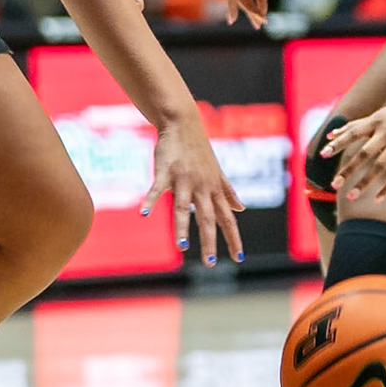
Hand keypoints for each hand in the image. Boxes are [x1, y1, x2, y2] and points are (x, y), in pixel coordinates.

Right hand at [142, 119, 243, 264]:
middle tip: (210, 263)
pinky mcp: (165, 171)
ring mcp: (184, 179)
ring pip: (184, 206)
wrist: (183, 123)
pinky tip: (144, 213)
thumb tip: (241, 208)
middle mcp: (202, 187)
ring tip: (182, 247)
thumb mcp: (217, 172)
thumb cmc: (199, 150)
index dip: (233, 238)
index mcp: (215, 189)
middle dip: (210, 240)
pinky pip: (157, 188)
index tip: (238, 258)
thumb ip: (228, 191)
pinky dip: (150, 200)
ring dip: (182, 226)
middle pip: (208, 217)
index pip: (227, 218)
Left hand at [320, 86, 385, 202]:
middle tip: (334, 184)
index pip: (352, 133)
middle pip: (363, 154)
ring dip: (364, 182)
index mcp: (375, 122)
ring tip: (351, 196)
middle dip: (348, 170)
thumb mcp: (378, 116)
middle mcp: (385, 133)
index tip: (323, 154)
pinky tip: (377, 198)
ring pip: (379, 167)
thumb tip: (330, 134)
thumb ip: (354, 126)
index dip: (338, 144)